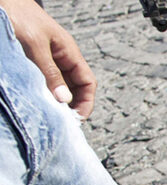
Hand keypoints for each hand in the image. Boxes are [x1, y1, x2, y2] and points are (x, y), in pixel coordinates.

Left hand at [0, 0, 95, 117]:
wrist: (0, 0)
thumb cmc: (17, 14)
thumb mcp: (35, 45)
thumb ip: (50, 72)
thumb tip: (63, 99)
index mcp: (69, 52)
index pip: (88, 82)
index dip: (86, 102)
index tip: (76, 119)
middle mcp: (61, 57)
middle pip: (75, 87)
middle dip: (71, 104)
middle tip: (61, 121)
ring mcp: (46, 59)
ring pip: (58, 85)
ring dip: (56, 99)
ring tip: (49, 113)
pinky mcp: (32, 60)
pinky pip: (43, 80)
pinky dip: (42, 92)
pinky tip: (36, 99)